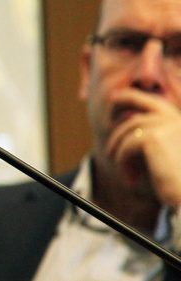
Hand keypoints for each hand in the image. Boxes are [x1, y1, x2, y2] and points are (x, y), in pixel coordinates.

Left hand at [105, 88, 180, 205]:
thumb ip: (152, 137)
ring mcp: (165, 125)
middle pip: (136, 99)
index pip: (153, 101)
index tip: (115, 99)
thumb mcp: (167, 155)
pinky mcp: (154, 138)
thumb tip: (127, 122)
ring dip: (120, 151)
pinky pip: (126, 146)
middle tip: (107, 118)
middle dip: (118, 102)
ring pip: (127, 130)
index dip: (132, 97)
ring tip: (126, 172)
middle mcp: (175, 119)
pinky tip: (131, 179)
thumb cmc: (179, 183)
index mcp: (180, 122)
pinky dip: (123, 164)